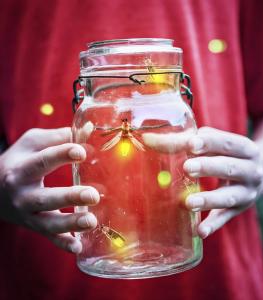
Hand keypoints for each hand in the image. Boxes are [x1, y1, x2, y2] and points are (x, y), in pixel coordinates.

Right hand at [0, 128, 99, 252]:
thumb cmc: (20, 160)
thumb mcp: (33, 143)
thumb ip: (59, 137)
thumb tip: (89, 129)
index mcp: (23, 168)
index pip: (42, 161)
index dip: (61, 155)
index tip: (81, 152)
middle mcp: (22, 194)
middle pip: (45, 198)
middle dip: (69, 197)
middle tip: (93, 195)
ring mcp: (26, 214)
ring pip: (47, 223)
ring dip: (69, 224)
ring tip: (91, 221)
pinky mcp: (33, 225)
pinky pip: (47, 238)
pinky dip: (62, 244)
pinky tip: (78, 246)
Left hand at [183, 127, 262, 237]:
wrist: (258, 173)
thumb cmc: (226, 154)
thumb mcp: (215, 144)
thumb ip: (186, 141)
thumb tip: (148, 139)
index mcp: (246, 148)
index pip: (228, 143)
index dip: (210, 143)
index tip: (191, 144)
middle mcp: (251, 171)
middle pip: (230, 168)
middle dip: (209, 168)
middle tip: (187, 167)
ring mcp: (247, 193)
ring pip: (229, 197)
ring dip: (209, 200)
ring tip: (189, 203)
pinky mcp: (239, 210)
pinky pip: (225, 218)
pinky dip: (213, 225)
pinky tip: (200, 231)